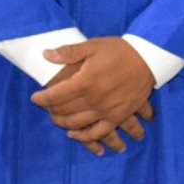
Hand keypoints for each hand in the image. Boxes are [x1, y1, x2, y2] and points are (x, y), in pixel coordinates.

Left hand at [32, 37, 156, 155]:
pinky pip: (99, 132)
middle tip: (46, 107)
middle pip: (64, 112)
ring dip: (63, 124)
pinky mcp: (118, 116)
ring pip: (78, 124)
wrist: (148, 58)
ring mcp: (106, 111)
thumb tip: (46, 55)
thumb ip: (69, 52)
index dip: (41, 98)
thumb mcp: (93, 46)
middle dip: (50, 111)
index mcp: (85, 82)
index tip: (35, 98)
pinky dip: (85, 137)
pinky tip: (76, 134)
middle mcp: (93, 100)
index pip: (55, 96)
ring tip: (57, 119)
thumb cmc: (119, 50)